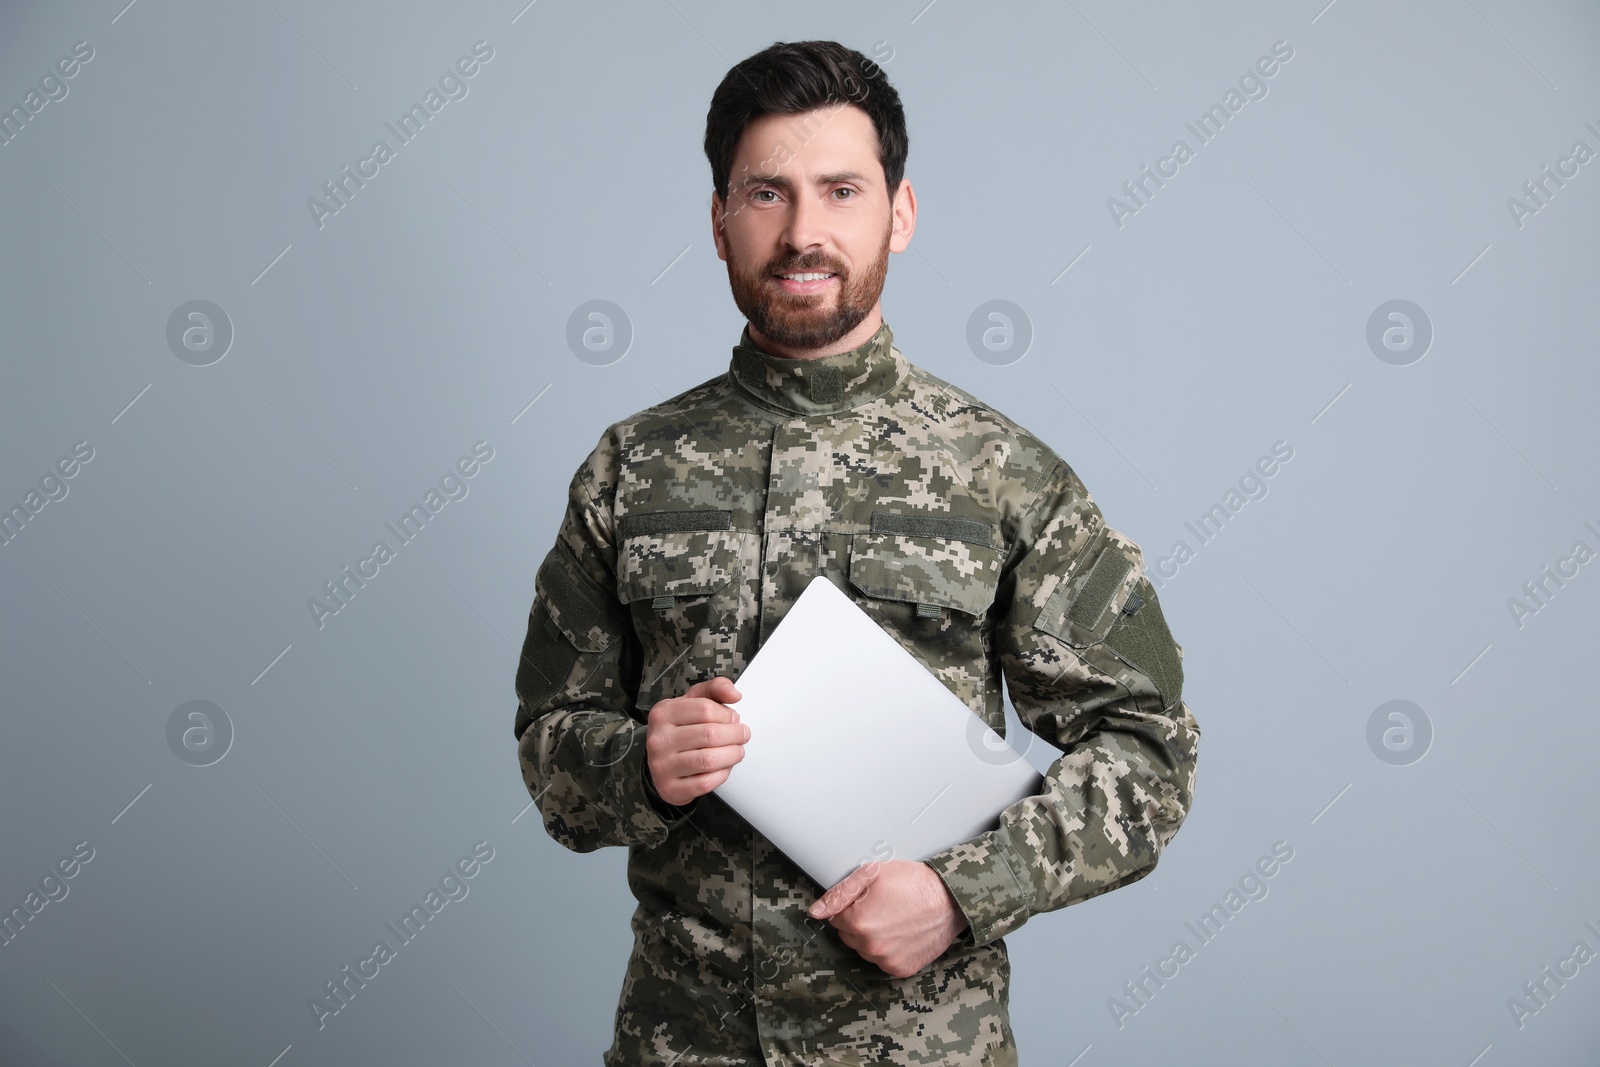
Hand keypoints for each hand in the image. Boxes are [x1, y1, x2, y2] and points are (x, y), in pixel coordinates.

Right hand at [645, 677, 748, 806]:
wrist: (662, 764)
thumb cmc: (681, 729)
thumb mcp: (694, 702)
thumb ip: (715, 689)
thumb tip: (734, 694)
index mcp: (663, 713)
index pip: (705, 709)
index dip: (727, 714)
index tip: (734, 719)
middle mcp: (659, 739)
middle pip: (710, 734)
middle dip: (735, 735)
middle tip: (742, 735)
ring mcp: (662, 765)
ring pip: (708, 760)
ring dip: (732, 755)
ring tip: (737, 751)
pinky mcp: (670, 788)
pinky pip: (704, 783)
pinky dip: (721, 775)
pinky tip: (723, 767)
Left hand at [807, 860, 968, 977]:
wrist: (950, 899)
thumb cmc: (913, 882)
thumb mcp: (873, 873)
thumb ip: (840, 892)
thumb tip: (815, 911)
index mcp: (857, 921)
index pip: (835, 918)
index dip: (851, 906)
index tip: (869, 898)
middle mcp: (869, 945)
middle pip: (848, 935)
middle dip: (859, 922)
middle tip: (882, 906)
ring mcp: (885, 960)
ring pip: (864, 950)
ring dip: (872, 938)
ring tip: (894, 919)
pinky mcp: (900, 969)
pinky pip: (883, 961)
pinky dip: (889, 950)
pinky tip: (902, 934)